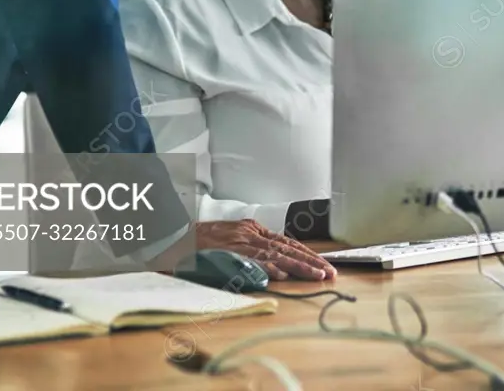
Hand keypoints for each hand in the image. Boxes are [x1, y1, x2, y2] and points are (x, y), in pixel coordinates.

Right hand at [151, 220, 336, 280]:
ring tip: (317, 275)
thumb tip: (276, 268)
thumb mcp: (230, 241)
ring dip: (299, 265)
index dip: (306, 253)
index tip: (323, 264)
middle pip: (287, 246)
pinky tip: (284, 274)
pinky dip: (270, 267)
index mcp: (251, 229)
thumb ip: (251, 250)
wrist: (172, 237)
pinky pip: (253, 261)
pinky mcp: (229, 253)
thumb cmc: (199, 243)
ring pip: (276, 254)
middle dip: (311, 259)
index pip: (285, 241)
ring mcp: (240, 242)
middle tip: (331, 271)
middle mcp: (249, 233)